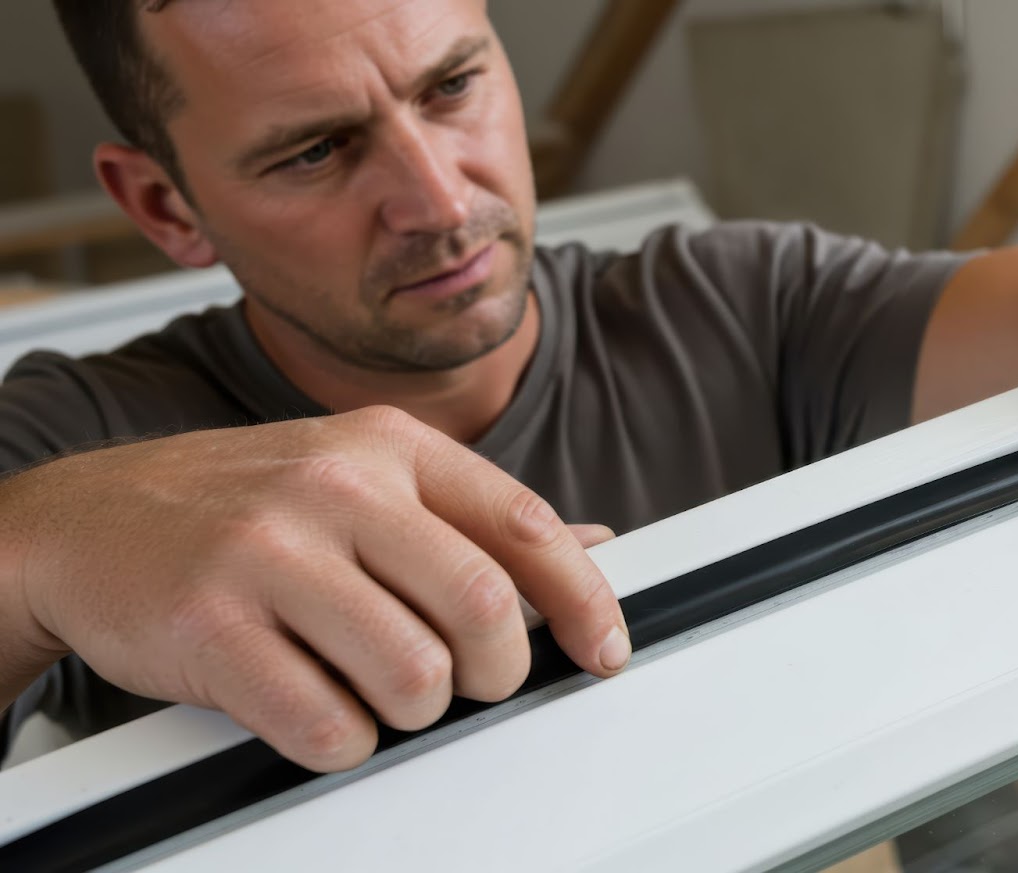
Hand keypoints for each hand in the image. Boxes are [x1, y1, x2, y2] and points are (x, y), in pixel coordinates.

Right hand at [1, 406, 628, 771]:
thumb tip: (591, 546)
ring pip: (413, 676)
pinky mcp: (210, 627)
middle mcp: (335, 488)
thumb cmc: (240, 503)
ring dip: (413, 711)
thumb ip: (473, 515)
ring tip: (376, 691)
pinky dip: (341, 742)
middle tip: (467, 683)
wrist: (87, 518)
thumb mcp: (363, 474)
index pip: (525, 527)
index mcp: (389, 448)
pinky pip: (326, 725)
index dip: (585, 600)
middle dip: (495, 673)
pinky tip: (319, 711)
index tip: (603, 649)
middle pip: (482, 610)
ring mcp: (268, 553)